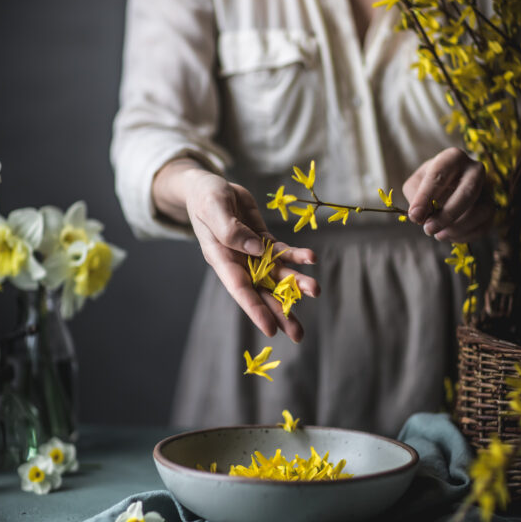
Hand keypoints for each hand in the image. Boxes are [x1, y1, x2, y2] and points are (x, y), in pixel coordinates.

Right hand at [153, 160, 318, 340]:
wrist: (208, 186)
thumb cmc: (205, 197)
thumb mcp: (214, 208)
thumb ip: (231, 229)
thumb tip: (256, 250)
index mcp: (221, 259)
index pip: (240, 289)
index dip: (255, 310)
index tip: (270, 329)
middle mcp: (238, 262)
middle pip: (262, 292)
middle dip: (280, 312)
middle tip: (298, 335)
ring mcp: (252, 253)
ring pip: (277, 275)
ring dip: (296, 285)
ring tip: (315, 290)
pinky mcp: (263, 241)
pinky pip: (282, 252)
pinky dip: (297, 255)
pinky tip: (311, 257)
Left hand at [403, 147, 494, 241]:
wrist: (448, 186)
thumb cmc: (429, 184)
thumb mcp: (415, 184)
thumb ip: (414, 196)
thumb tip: (419, 216)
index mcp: (453, 158)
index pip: (439, 176)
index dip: (426, 198)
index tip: (415, 216)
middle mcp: (475, 170)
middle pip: (468, 193)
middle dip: (447, 215)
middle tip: (428, 229)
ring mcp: (487, 189)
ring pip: (481, 211)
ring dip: (457, 228)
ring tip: (438, 234)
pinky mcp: (491, 208)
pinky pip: (484, 226)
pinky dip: (465, 235)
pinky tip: (449, 236)